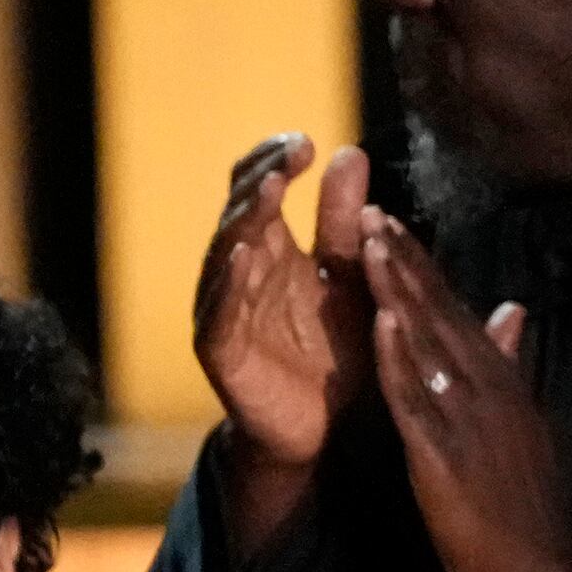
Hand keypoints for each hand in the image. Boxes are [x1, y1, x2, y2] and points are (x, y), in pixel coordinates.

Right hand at [195, 133, 377, 473]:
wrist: (331, 428)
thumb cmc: (340, 350)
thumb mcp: (353, 274)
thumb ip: (345, 221)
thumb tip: (348, 152)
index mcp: (272, 251)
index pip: (258, 191)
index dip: (274, 163)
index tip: (306, 143)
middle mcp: (241, 276)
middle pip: (238, 216)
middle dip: (259, 183)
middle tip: (287, 158)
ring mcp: (227, 313)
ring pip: (224, 257)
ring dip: (243, 222)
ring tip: (267, 191)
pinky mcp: (223, 354)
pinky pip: (218, 315)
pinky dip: (226, 286)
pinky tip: (243, 255)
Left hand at [364, 211, 571, 571]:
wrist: (532, 566)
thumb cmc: (516, 498)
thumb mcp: (515, 422)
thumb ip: (507, 364)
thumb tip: (511, 312)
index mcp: (493, 378)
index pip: (452, 311)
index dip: (420, 268)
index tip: (388, 227)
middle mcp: (483, 385)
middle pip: (437, 313)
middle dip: (402, 262)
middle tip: (366, 212)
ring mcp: (465, 416)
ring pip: (424, 342)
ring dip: (397, 291)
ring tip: (369, 244)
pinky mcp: (444, 453)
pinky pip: (416, 399)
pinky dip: (400, 359)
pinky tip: (382, 324)